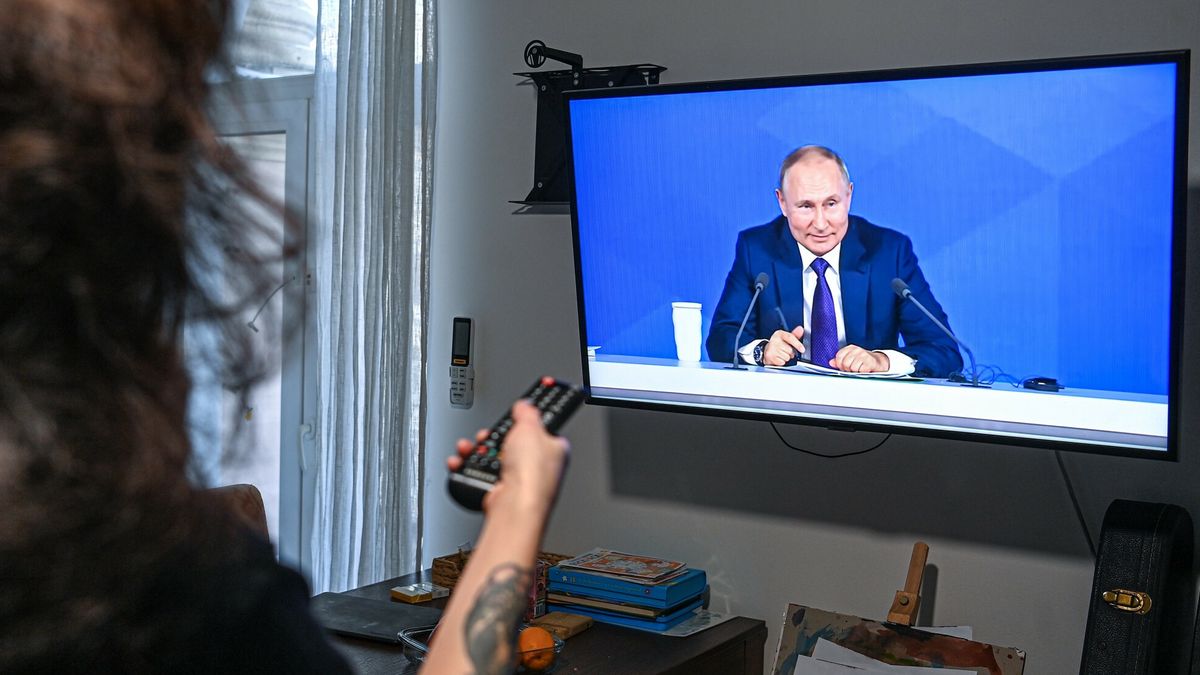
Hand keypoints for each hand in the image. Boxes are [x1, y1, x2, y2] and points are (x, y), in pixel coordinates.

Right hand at [449, 400, 568, 512]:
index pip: (541, 430)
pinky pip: (480, 475)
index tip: (515, 415)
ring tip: (470, 447)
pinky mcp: (500, 492)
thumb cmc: (532, 472)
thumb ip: (527, 413)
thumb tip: (525, 406)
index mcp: (554, 450)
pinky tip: (462, 462)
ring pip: (493, 459)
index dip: (526, 422)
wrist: (515, 505)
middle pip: (512, 444)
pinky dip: (467, 468)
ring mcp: (518, 481)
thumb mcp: (530, 427)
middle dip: (495, 437)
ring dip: (476, 451)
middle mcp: (539, 468)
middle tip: (489, 434)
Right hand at [763, 327, 804, 365]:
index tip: (802, 350)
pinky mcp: (770, 356)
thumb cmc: (779, 343)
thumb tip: (801, 329)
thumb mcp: (786, 338)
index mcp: (779, 333)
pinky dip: (782, 362)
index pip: (790, 338)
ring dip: (786, 357)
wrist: (768, 350)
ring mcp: (771, 348)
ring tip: (781, 354)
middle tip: (786, 350)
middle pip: (790, 350)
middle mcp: (774, 340)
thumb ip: (795, 334)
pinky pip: (782, 362)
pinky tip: (778, 358)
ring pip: (786, 357)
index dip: (797, 344)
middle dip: (790, 353)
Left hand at [829, 344, 889, 372]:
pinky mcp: (870, 361)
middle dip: (848, 369)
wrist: (879, 362)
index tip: (844, 367)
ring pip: (852, 368)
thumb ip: (840, 361)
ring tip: (860, 369)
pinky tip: (865, 370)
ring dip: (856, 372)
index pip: (839, 357)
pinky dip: (862, 373)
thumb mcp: (851, 359)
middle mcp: (857, 350)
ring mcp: (864, 355)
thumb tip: (831, 362)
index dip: (840, 365)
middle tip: (853, 370)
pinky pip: (861, 371)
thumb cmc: (863, 361)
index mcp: (850, 348)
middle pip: (845, 363)